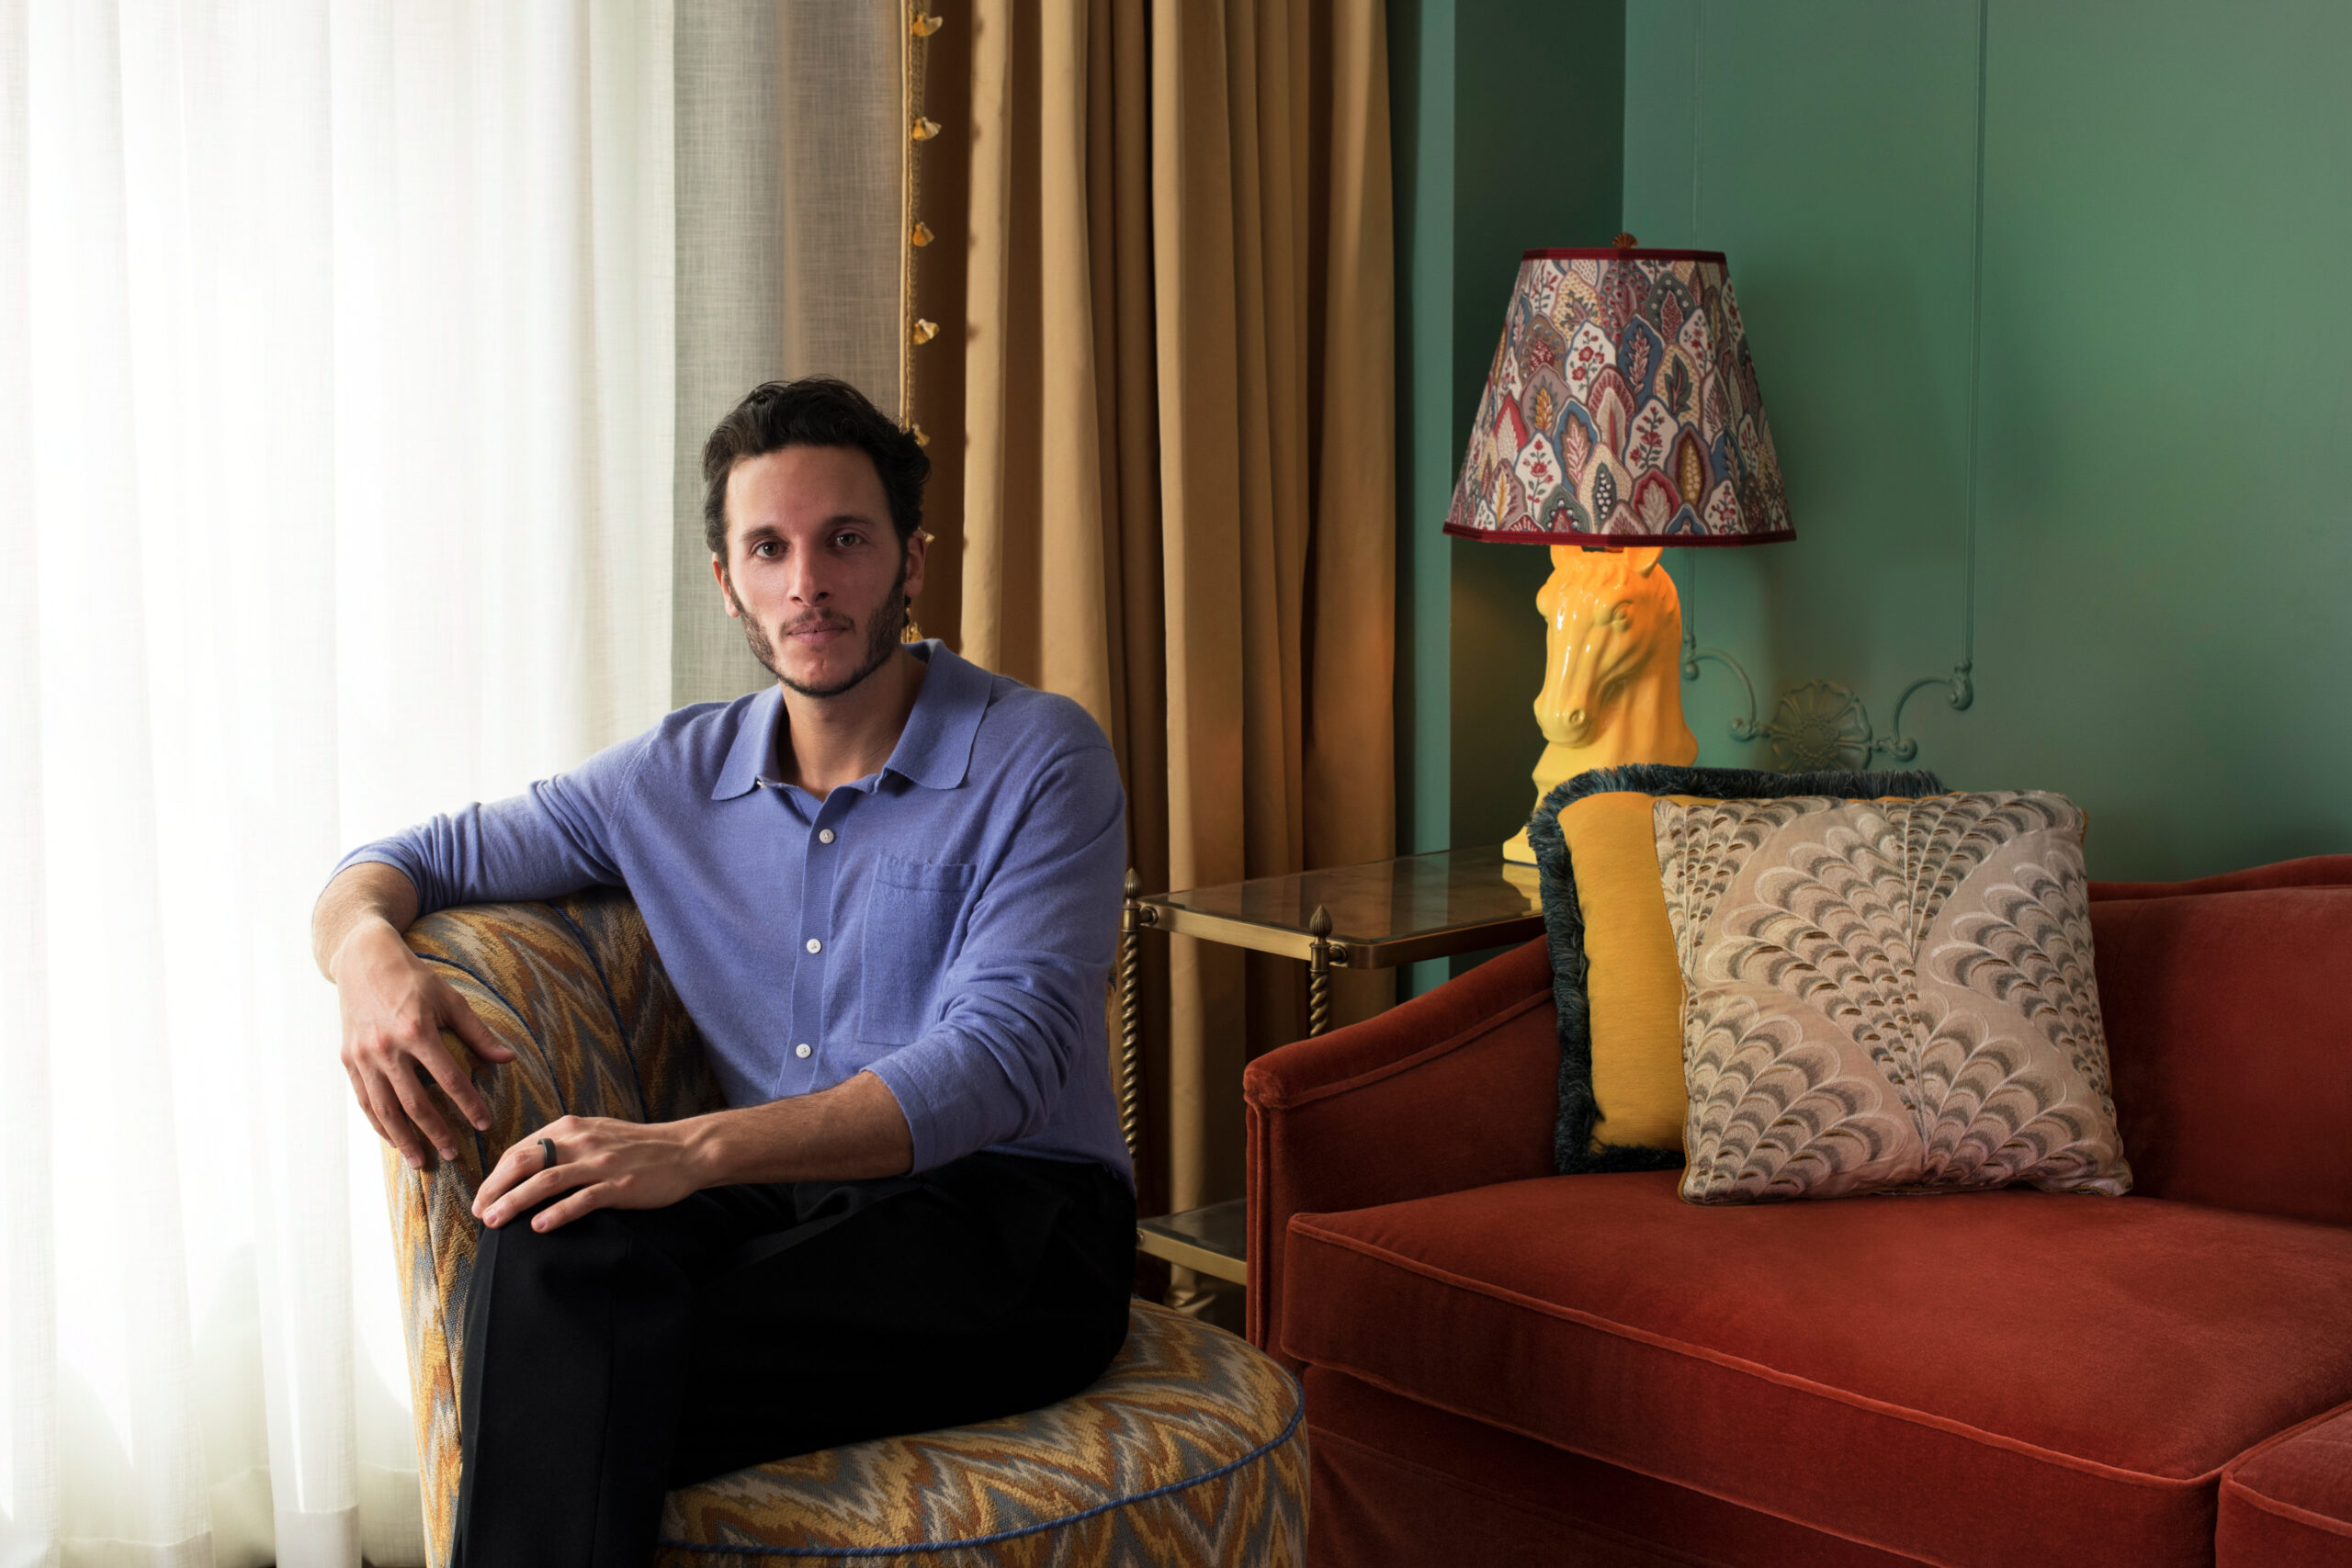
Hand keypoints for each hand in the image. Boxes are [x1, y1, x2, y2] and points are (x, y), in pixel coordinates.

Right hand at [333, 919, 515, 1167]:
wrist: (363, 961)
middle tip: (455, 1154)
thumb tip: (508, 1060)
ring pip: (385, 1109)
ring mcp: (362, 1056)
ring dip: (404, 1138)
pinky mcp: (347, 1059)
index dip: (469, 1104)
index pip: (449, 1079)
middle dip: (436, 1132)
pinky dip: (378, 1124)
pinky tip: (393, 1139)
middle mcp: (386, 1048)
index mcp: (416, 1031)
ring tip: (422, 1160)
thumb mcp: (450, 1000)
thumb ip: (478, 1033)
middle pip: (415, 1102)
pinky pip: (364, 1100)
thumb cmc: (414, 979)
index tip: (485, 1124)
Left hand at [472, 1114, 709, 1232]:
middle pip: (525, 1163)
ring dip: (515, 1202)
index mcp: (571, 1128)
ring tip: (495, 1221)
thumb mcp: (595, 1133)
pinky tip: (539, 1227)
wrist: (685, 1150)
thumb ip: (562, 1143)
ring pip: (547, 1181)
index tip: (483, 1198)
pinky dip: (558, 1213)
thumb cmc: (637, 1146)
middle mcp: (582, 1141)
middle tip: (480, 1213)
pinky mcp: (620, 1185)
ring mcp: (601, 1163)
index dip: (496, 1175)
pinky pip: (582, 1199)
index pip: (520, 1150)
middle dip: (496, 1189)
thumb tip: (525, 1164)